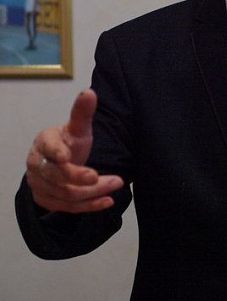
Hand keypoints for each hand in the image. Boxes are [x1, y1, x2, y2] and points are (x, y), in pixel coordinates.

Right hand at [26, 89, 122, 213]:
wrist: (57, 162)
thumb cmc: (68, 142)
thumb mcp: (77, 128)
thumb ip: (82, 113)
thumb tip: (90, 92)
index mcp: (43, 142)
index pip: (48, 148)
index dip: (56, 152)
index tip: (67, 158)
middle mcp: (36, 164)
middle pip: (58, 176)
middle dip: (85, 178)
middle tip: (116, 178)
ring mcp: (39, 184)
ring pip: (67, 194)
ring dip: (95, 192)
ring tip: (117, 184)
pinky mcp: (46, 200)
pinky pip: (68, 208)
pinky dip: (89, 206)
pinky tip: (107, 201)